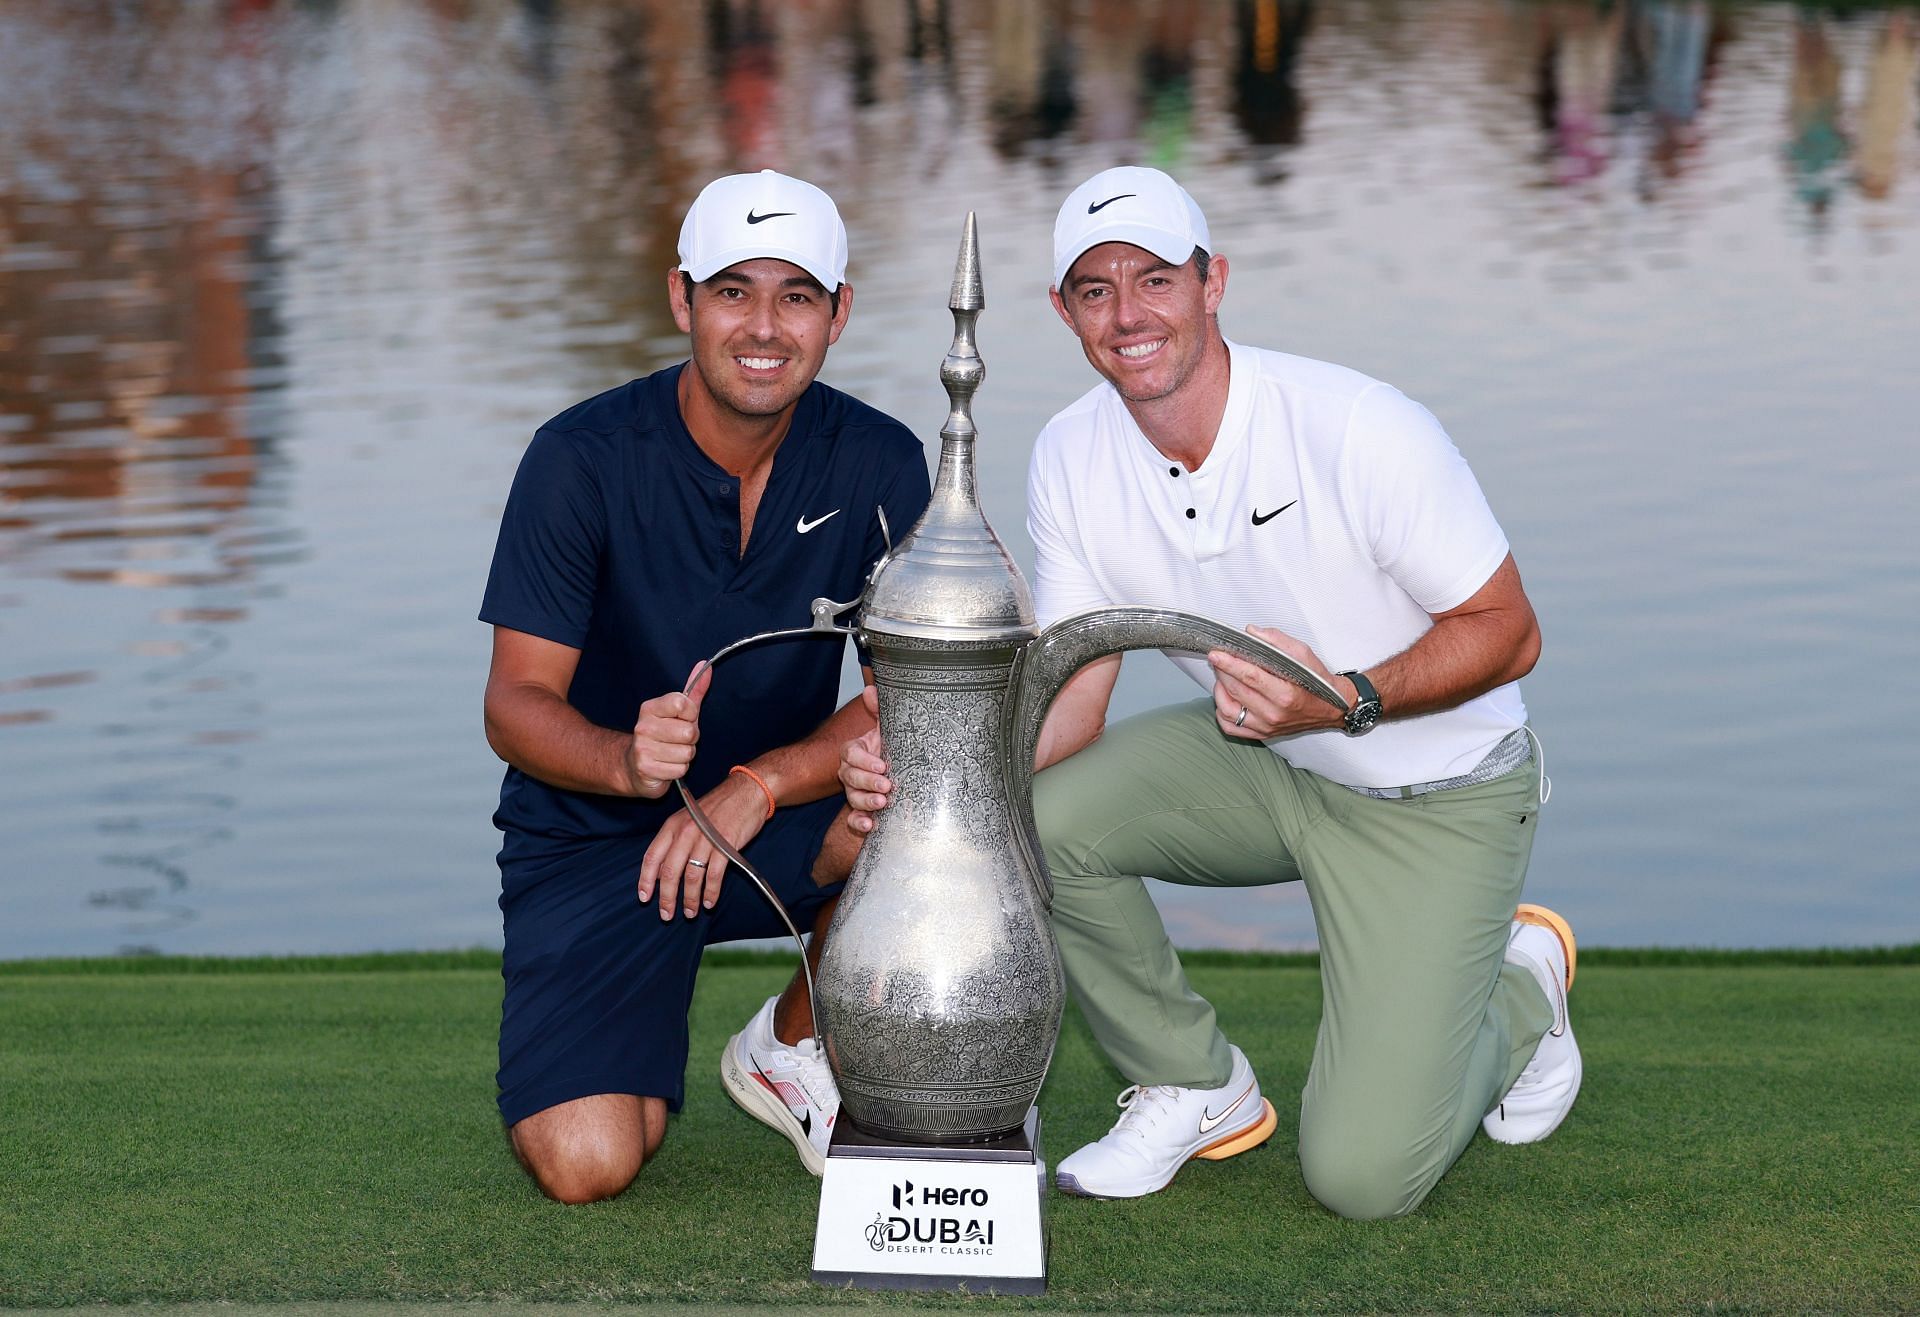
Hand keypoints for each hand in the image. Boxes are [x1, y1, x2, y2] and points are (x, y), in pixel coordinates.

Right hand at [624, 664, 711, 797]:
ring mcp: (642, 748)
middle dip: (690, 739)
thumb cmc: (663, 735)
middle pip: (689, 732)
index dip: (691, 714)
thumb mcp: (678, 711)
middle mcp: (643, 726)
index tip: (684, 719)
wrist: (635, 765)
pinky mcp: (645, 768)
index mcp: (650, 708)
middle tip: (678, 740)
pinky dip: (678, 769)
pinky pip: (680, 769)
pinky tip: (667, 765)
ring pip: (687, 752)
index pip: (682, 703)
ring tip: (672, 753)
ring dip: (685, 756)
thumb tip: (705, 665)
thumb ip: (693, 690)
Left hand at [638, 770, 766, 919]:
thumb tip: (663, 871)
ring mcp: (705, 838)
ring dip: (690, 899)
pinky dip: (711, 893)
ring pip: (692, 877)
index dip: (646, 880)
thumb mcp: (689, 818)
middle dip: (667, 898)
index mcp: (673, 826)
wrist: (746, 792)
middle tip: (667, 915)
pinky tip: (710, 902)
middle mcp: (685, 832)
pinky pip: (714, 875)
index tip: (645, 898)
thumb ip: (675, 841)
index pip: (652, 857)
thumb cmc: (718, 807)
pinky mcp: (725, 845)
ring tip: (691, 912)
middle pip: (669, 872)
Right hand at [838, 685, 890, 834]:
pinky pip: (853, 819)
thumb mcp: (887, 730)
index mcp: (856, 752)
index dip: (864, 760)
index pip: (850, 753)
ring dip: (865, 802)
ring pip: (852, 798)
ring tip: (882, 804)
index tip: (882, 765)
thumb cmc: (891, 752)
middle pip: (850, 777)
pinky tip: (870, 825)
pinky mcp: (861, 812)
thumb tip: (871, 688)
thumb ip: (879, 710)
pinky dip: (859, 823)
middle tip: (887, 786)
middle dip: (867, 782)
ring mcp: (855, 793)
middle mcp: (851, 773)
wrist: (902, 778)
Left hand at [1207, 625, 1348, 741]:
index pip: (1250, 676)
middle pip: (1236, 690)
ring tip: (1223, 677)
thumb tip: (1251, 632)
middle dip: (1222, 671)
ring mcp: (1266, 726)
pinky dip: (1222, 712)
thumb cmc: (1317, 682)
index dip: (1229, 663)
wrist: (1331, 709)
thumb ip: (1277, 641)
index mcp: (1286, 694)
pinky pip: (1230, 727)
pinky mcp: (1261, 734)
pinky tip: (1227, 697)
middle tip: (1219, 658)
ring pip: (1228, 710)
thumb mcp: (1303, 654)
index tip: (1216, 653)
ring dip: (1219, 691)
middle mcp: (1274, 713)